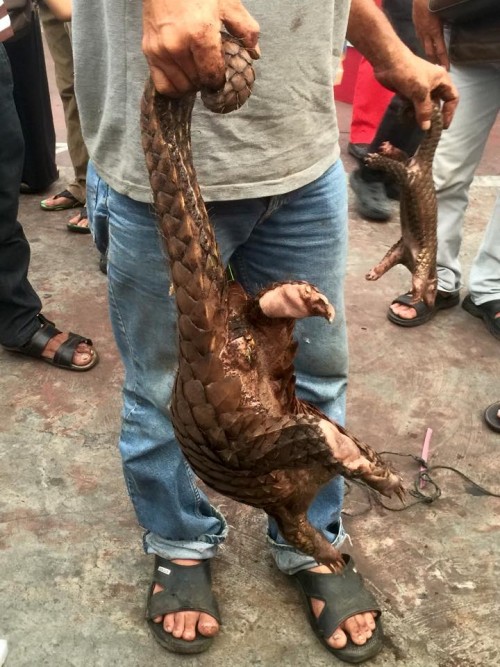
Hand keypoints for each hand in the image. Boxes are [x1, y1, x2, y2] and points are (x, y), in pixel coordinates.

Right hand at [142, 0, 259, 95]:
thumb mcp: (227, 3)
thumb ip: (244, 30)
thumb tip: (254, 54)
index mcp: (200, 35)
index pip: (212, 76)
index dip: (219, 80)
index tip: (222, 76)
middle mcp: (177, 46)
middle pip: (197, 83)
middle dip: (206, 79)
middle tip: (208, 67)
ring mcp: (160, 50)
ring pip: (181, 87)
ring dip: (191, 83)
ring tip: (195, 68)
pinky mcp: (148, 51)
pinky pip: (163, 85)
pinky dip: (175, 85)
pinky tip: (182, 75)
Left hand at [373, 52, 457, 129]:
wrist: (388, 62)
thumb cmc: (409, 74)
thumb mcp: (420, 93)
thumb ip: (424, 111)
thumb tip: (426, 127)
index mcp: (441, 80)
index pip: (452, 98)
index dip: (449, 112)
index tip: (443, 125)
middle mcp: (433, 84)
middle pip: (437, 104)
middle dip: (433, 116)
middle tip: (427, 129)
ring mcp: (420, 88)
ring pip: (424, 106)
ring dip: (420, 115)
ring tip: (416, 124)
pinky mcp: (409, 91)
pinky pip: (413, 105)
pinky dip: (411, 111)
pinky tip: (406, 117)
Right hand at [413, 0, 448, 69]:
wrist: (420, 0)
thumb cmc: (433, 5)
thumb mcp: (443, 15)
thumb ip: (446, 24)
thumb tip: (451, 28)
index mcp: (435, 32)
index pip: (440, 50)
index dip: (444, 60)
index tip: (447, 68)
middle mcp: (427, 35)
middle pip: (430, 53)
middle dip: (434, 62)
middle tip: (438, 69)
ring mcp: (420, 32)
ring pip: (424, 47)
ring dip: (428, 54)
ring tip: (432, 61)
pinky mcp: (416, 29)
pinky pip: (420, 39)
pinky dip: (424, 44)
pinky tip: (425, 45)